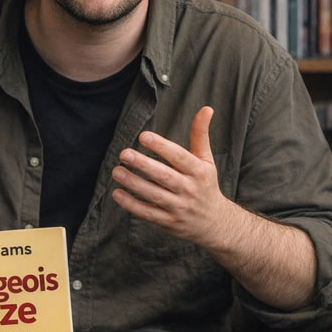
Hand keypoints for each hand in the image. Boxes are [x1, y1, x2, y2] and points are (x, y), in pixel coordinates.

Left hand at [111, 106, 228, 249]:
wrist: (214, 223)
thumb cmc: (206, 185)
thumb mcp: (206, 160)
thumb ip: (201, 135)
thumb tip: (207, 108)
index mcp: (199, 172)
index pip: (179, 157)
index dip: (161, 146)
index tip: (143, 136)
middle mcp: (190, 190)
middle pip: (164, 176)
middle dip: (143, 165)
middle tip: (124, 153)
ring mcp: (179, 208)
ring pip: (154, 195)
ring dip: (134, 183)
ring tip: (116, 171)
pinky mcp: (169, 222)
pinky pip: (148, 213)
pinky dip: (132, 205)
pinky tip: (117, 193)